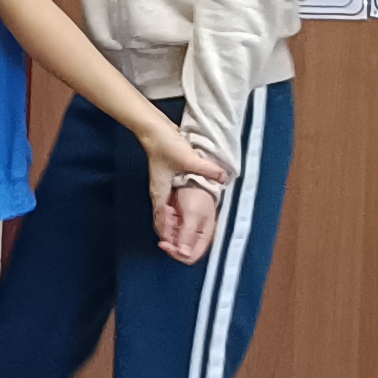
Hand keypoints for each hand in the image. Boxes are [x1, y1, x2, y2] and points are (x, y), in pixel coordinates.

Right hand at [146, 135, 229, 262]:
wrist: (153, 130)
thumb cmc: (165, 146)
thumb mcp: (188, 159)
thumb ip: (207, 170)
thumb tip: (224, 178)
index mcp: (160, 193)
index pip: (161, 221)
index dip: (168, 235)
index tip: (175, 248)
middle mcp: (159, 192)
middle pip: (162, 220)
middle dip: (170, 234)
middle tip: (180, 247)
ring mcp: (162, 186)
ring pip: (165, 212)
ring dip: (173, 224)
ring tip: (184, 235)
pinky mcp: (166, 179)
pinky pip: (169, 202)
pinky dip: (175, 212)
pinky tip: (184, 213)